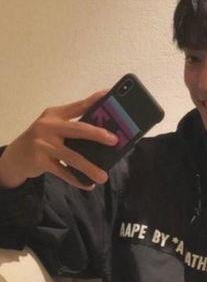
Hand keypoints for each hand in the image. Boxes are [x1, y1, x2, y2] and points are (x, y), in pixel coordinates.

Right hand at [0, 89, 117, 189]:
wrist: (17, 155)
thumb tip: (107, 133)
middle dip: (97, 134)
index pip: (79, 106)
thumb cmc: (44, 139)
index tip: (110, 96)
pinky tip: (89, 185)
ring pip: (72, 157)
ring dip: (90, 168)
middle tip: (115, 140)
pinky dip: (77, 180)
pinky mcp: (39, 161)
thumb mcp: (55, 126)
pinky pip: (63, 173)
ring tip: (104, 177)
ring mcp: (43, 143)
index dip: (95, 101)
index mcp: (56, 114)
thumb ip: (75, 125)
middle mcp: (48, 126)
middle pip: (78, 129)